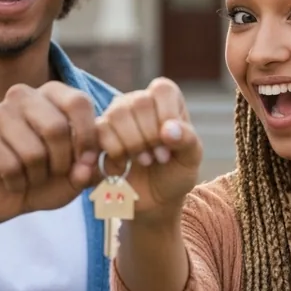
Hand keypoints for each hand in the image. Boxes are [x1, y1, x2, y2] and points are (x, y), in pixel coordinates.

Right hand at [0, 81, 98, 223]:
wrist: (5, 194)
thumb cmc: (45, 176)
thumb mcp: (76, 175)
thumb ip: (89, 170)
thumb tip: (88, 168)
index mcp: (52, 93)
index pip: (77, 102)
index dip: (88, 137)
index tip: (87, 161)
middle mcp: (23, 95)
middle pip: (56, 128)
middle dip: (62, 162)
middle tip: (55, 172)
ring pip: (33, 152)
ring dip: (38, 176)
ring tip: (32, 175)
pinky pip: (10, 167)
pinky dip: (18, 183)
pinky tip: (14, 180)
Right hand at [94, 77, 201, 222]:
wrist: (153, 200)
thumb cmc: (174, 173)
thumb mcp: (190, 159)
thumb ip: (187, 140)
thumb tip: (169, 129)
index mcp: (166, 99)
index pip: (162, 90)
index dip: (166, 116)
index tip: (170, 142)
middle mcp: (139, 100)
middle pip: (139, 102)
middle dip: (150, 136)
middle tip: (158, 157)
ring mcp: (117, 114)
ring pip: (118, 114)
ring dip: (133, 144)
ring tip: (144, 160)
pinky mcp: (99, 131)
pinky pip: (101, 131)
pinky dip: (116, 151)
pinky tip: (125, 163)